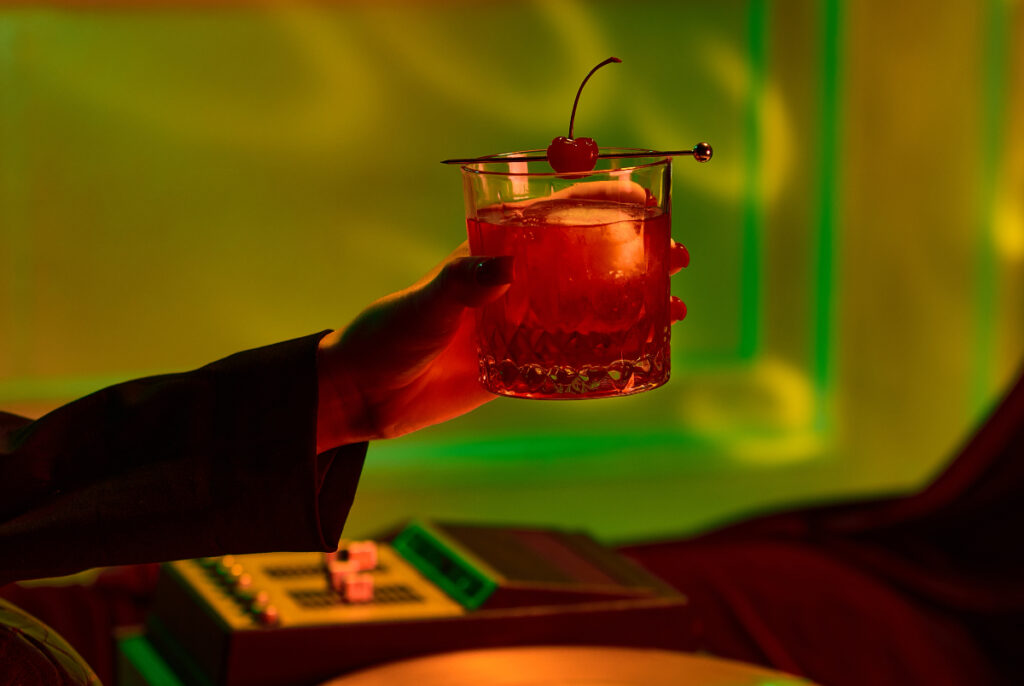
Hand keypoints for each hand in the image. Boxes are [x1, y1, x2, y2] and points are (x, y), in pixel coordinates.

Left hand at [316, 200, 689, 449]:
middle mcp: (511, 287)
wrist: (362, 396)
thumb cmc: (384, 338)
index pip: (551, 219)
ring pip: (587, 309)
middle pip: (584, 263)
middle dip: (634, 257)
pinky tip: (640, 355)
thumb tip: (505, 268)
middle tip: (677, 259)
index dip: (597, 206)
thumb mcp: (423, 306)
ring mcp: (517, 327)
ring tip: (676, 308)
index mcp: (490, 257)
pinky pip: (571, 357)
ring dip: (632, 306)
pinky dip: (607, 354)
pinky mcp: (516, 367)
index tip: (641, 200)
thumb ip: (460, 286)